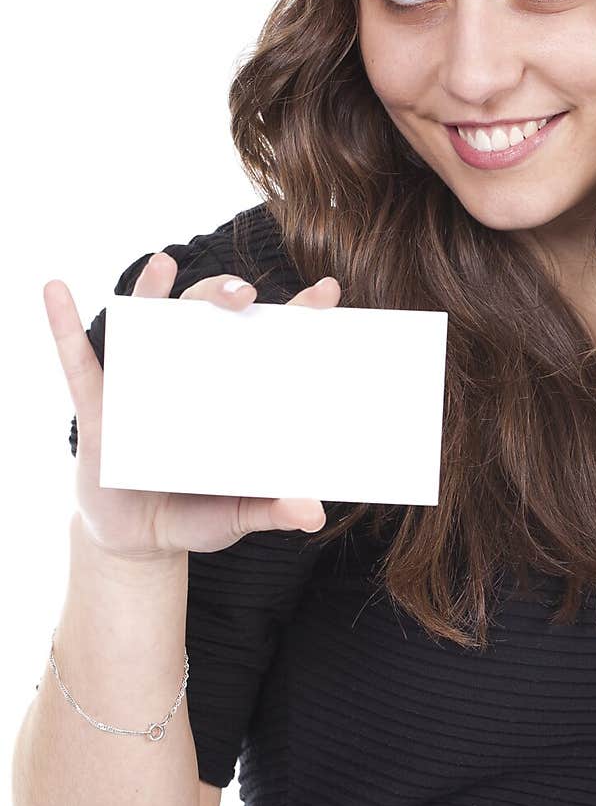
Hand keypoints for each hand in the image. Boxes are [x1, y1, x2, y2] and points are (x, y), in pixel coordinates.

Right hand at [44, 252, 340, 560]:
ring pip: (146, 323)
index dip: (297, 313)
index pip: (268, 339)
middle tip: (244, 295)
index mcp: (230, 389)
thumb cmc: (195, 513)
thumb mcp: (237, 513)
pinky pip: (77, 361)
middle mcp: (186, 372)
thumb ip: (272, 509)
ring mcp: (140, 382)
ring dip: (152, 288)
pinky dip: (63, 324)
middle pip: (205, 315)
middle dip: (224, 293)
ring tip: (162, 264)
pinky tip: (55, 289)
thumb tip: (313, 518)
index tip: (329, 293)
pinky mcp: (99, 406)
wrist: (139, 541)